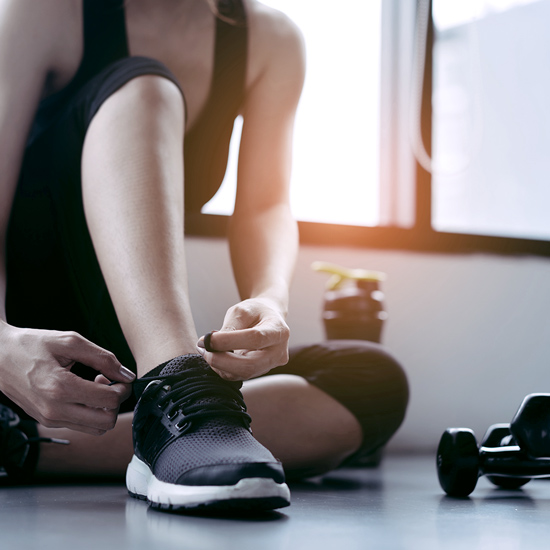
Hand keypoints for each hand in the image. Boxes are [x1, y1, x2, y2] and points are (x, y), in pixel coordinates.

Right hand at [0, 325, 134, 434]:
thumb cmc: (32, 345)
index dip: (123, 388)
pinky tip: (85, 391)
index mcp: (60, 387)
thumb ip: (103, 358)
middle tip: (111, 382)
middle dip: (117, 401)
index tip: (121, 376)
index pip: (109, 400)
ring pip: (96, 428)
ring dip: (105, 409)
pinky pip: (82, 426)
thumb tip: (127, 374)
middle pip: (107, 421)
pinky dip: (92, 412)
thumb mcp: (70, 342)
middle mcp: (54, 410)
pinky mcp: (47, 422)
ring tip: (96, 385)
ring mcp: (50, 419)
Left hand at [196, 297, 289, 380]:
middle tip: (203, 350)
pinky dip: (223, 368)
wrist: (268, 318)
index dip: (229, 341)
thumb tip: (209, 344)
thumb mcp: (242, 310)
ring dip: (219, 365)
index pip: (255, 339)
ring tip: (206, 350)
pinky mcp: (260, 372)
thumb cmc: (255, 311)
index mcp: (278, 331)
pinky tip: (215, 356)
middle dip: (222, 361)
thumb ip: (229, 327)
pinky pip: (239, 376)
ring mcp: (270, 365)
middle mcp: (279, 352)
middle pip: (250, 365)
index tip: (207, 339)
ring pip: (243, 374)